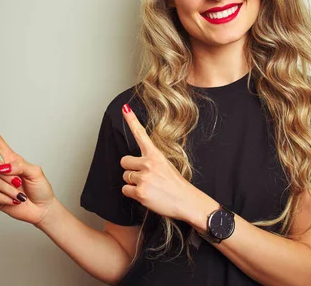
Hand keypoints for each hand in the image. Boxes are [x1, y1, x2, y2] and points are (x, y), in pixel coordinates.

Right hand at [0, 118, 57, 225]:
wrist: (42, 209)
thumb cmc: (41, 188)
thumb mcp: (35, 172)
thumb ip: (19, 166)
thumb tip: (3, 167)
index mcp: (14, 161)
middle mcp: (5, 171)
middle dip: (5, 173)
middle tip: (18, 181)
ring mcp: (0, 185)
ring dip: (11, 190)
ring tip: (21, 194)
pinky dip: (7, 199)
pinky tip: (16, 201)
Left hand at [120, 104, 201, 221]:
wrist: (186, 202)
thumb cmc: (176, 186)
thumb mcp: (166, 166)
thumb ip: (151, 162)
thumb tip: (136, 164)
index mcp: (156, 155)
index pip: (141, 134)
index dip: (131, 120)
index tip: (124, 108)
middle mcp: (148, 164)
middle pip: (124, 161)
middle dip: (130, 169)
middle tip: (143, 176)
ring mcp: (144, 178)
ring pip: (125, 177)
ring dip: (133, 183)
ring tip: (148, 187)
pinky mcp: (140, 192)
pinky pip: (125, 190)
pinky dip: (132, 194)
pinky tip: (146, 195)